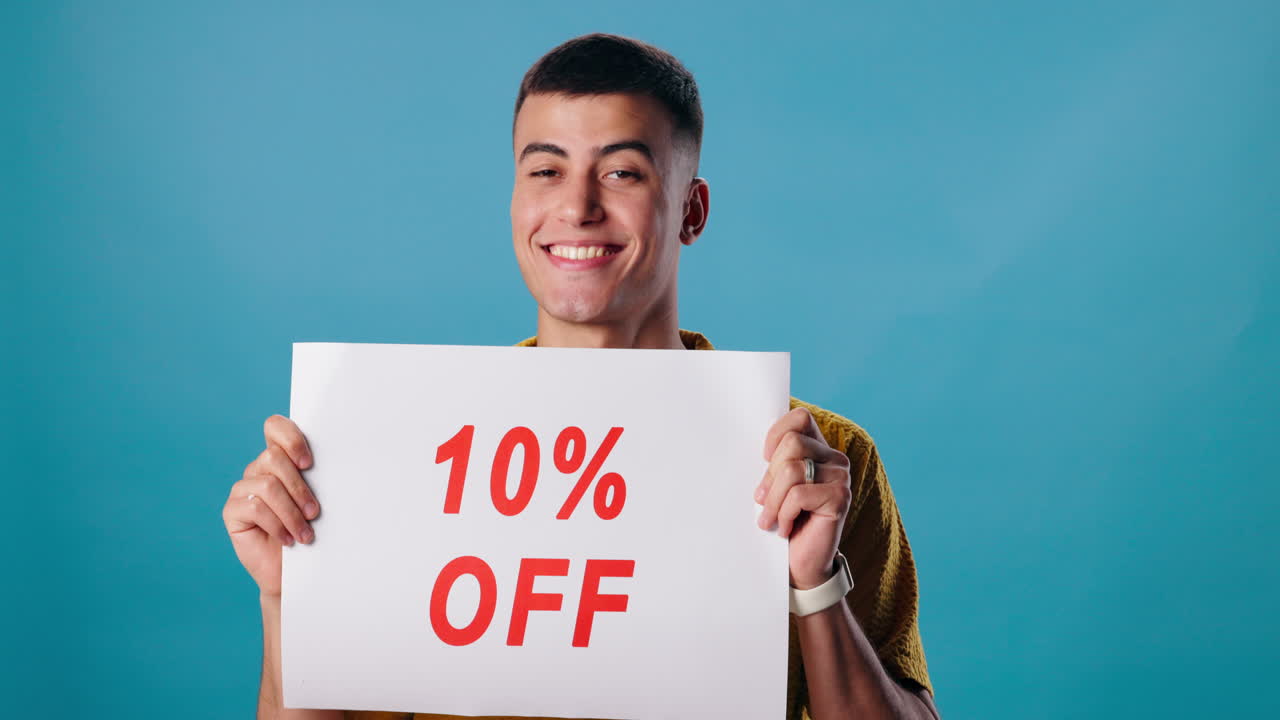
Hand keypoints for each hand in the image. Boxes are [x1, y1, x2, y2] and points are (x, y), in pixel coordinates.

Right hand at [222, 415, 320, 596]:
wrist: (294, 572)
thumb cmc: (311, 532)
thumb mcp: (317, 500)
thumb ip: (316, 477)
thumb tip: (337, 460)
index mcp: (280, 459)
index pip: (274, 427)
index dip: (290, 438)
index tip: (309, 463)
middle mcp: (258, 469)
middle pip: (273, 458)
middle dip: (299, 487)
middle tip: (315, 512)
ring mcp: (242, 489)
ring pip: (267, 486)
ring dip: (291, 513)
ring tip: (306, 534)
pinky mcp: (232, 511)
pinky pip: (254, 508)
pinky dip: (277, 525)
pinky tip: (288, 540)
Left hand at [754, 407, 852, 588]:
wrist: (801, 562)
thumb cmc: (784, 519)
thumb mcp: (775, 485)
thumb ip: (775, 461)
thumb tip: (760, 448)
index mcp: (819, 448)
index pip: (800, 418)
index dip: (776, 434)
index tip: (764, 459)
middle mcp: (835, 458)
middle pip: (791, 445)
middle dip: (769, 476)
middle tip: (762, 501)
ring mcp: (841, 477)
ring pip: (792, 470)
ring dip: (772, 500)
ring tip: (768, 518)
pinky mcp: (841, 498)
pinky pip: (799, 495)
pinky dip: (784, 513)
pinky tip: (786, 527)